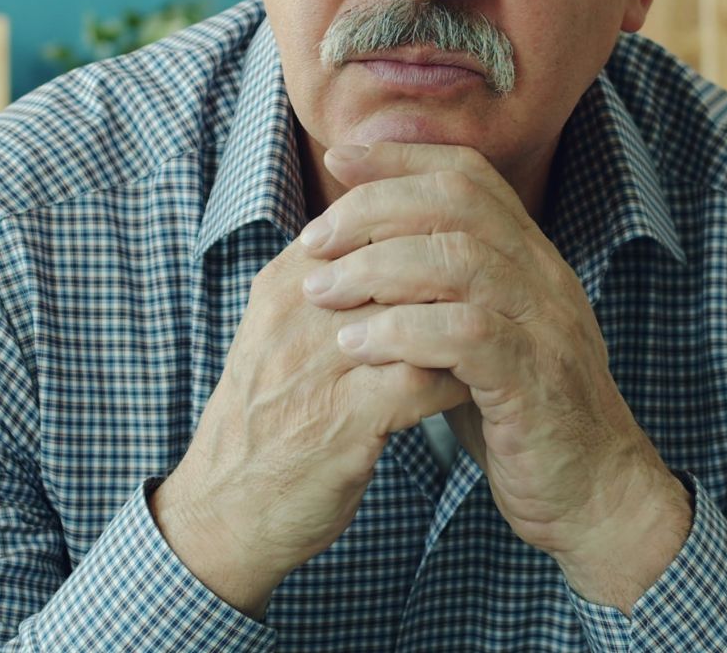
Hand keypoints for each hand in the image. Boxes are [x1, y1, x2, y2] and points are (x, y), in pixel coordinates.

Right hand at [150, 230, 469, 616]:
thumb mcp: (284, 333)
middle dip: (460, 268)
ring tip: (497, 334)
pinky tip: (477, 388)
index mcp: (288, 281)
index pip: (372, 217)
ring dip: (465, 320)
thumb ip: (331, 284)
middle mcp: (299, 311)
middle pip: (401, 252)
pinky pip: (423, 380)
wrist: (224, 510)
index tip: (475, 251)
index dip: (433, 228)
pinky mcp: (343, 419)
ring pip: (418, 308)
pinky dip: (458, 380)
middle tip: (502, 289)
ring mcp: (318, 363)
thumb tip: (395, 239)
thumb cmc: (270, 417)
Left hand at [296, 143, 691, 608]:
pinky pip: (466, 334)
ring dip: (378, 268)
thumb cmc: (518, 414)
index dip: (401, 156)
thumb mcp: (475, 338)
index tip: (338, 156)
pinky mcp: (535, 380)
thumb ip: (434, 293)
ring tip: (321, 293)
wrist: (592, 493)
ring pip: (461, 259)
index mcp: (529, 257)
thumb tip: (360, 252)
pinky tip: (357, 345)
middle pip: (458, 201)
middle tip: (313, 240)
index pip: (468, 173)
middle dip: (375, 208)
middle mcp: (544, 276)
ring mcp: (545, 325)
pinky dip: (403, 331)